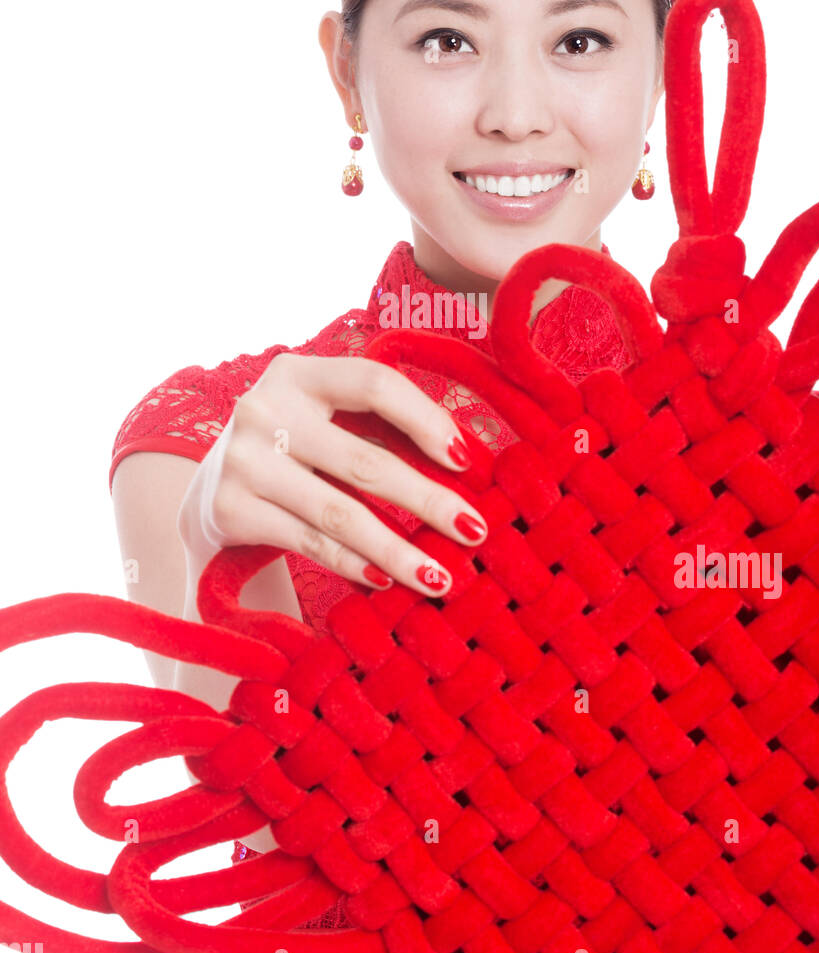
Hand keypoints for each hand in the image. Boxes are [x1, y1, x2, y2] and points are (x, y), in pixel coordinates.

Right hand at [177, 352, 486, 598]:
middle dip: (429, 500)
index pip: (374, 384)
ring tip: (440, 578)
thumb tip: (466, 459)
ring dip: (399, 550)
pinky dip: (354, 564)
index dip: (425, 418)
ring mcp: (243, 461)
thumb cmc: (294, 450)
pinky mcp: (231, 510)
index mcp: (297, 373)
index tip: (466, 460)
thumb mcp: (324, 418)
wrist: (209, 491)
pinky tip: (387, 580)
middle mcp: (263, 410)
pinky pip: (310, 542)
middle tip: (474, 531)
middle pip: (366, 460)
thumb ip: (380, 427)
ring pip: (341, 513)